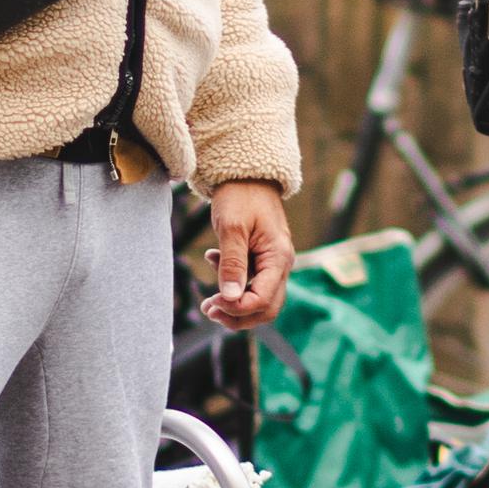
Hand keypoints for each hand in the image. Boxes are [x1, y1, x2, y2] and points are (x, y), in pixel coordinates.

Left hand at [201, 183, 293, 329]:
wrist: (247, 172)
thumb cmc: (241, 194)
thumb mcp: (232, 228)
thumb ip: (232, 264)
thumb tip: (231, 299)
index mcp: (279, 257)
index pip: (264, 299)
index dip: (238, 308)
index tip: (213, 303)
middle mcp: (281, 263)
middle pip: (267, 307)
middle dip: (238, 315)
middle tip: (209, 310)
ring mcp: (273, 262)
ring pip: (259, 298)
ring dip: (234, 304)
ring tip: (207, 302)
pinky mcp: (262, 257)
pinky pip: (252, 280)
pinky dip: (233, 282)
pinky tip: (212, 261)